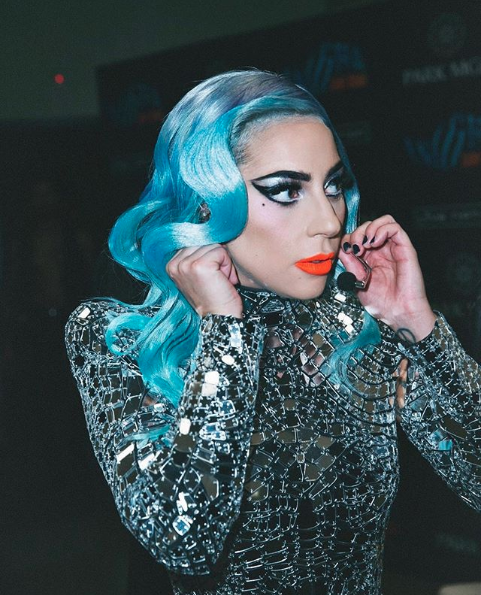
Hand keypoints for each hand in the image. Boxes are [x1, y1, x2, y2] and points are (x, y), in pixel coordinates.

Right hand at [166, 244, 242, 317]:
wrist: (219, 319)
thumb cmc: (214, 298)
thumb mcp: (198, 274)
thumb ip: (196, 254)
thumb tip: (206, 230)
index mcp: (171, 264)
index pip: (195, 241)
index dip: (208, 256)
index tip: (209, 276)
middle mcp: (175, 263)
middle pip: (204, 241)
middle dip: (216, 258)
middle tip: (216, 280)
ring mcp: (185, 264)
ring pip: (213, 246)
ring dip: (223, 263)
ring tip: (219, 281)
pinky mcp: (199, 265)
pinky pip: (220, 251)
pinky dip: (227, 266)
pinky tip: (223, 281)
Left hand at [338, 215, 435, 340]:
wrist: (398, 314)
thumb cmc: (381, 303)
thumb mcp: (357, 279)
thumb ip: (349, 262)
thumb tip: (342, 246)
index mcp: (371, 257)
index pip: (359, 235)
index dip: (350, 238)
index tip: (347, 251)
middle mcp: (382, 250)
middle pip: (370, 225)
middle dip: (358, 232)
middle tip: (355, 248)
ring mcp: (394, 248)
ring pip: (384, 221)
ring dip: (370, 228)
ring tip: (365, 244)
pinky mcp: (405, 249)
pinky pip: (395, 227)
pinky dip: (382, 229)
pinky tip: (374, 242)